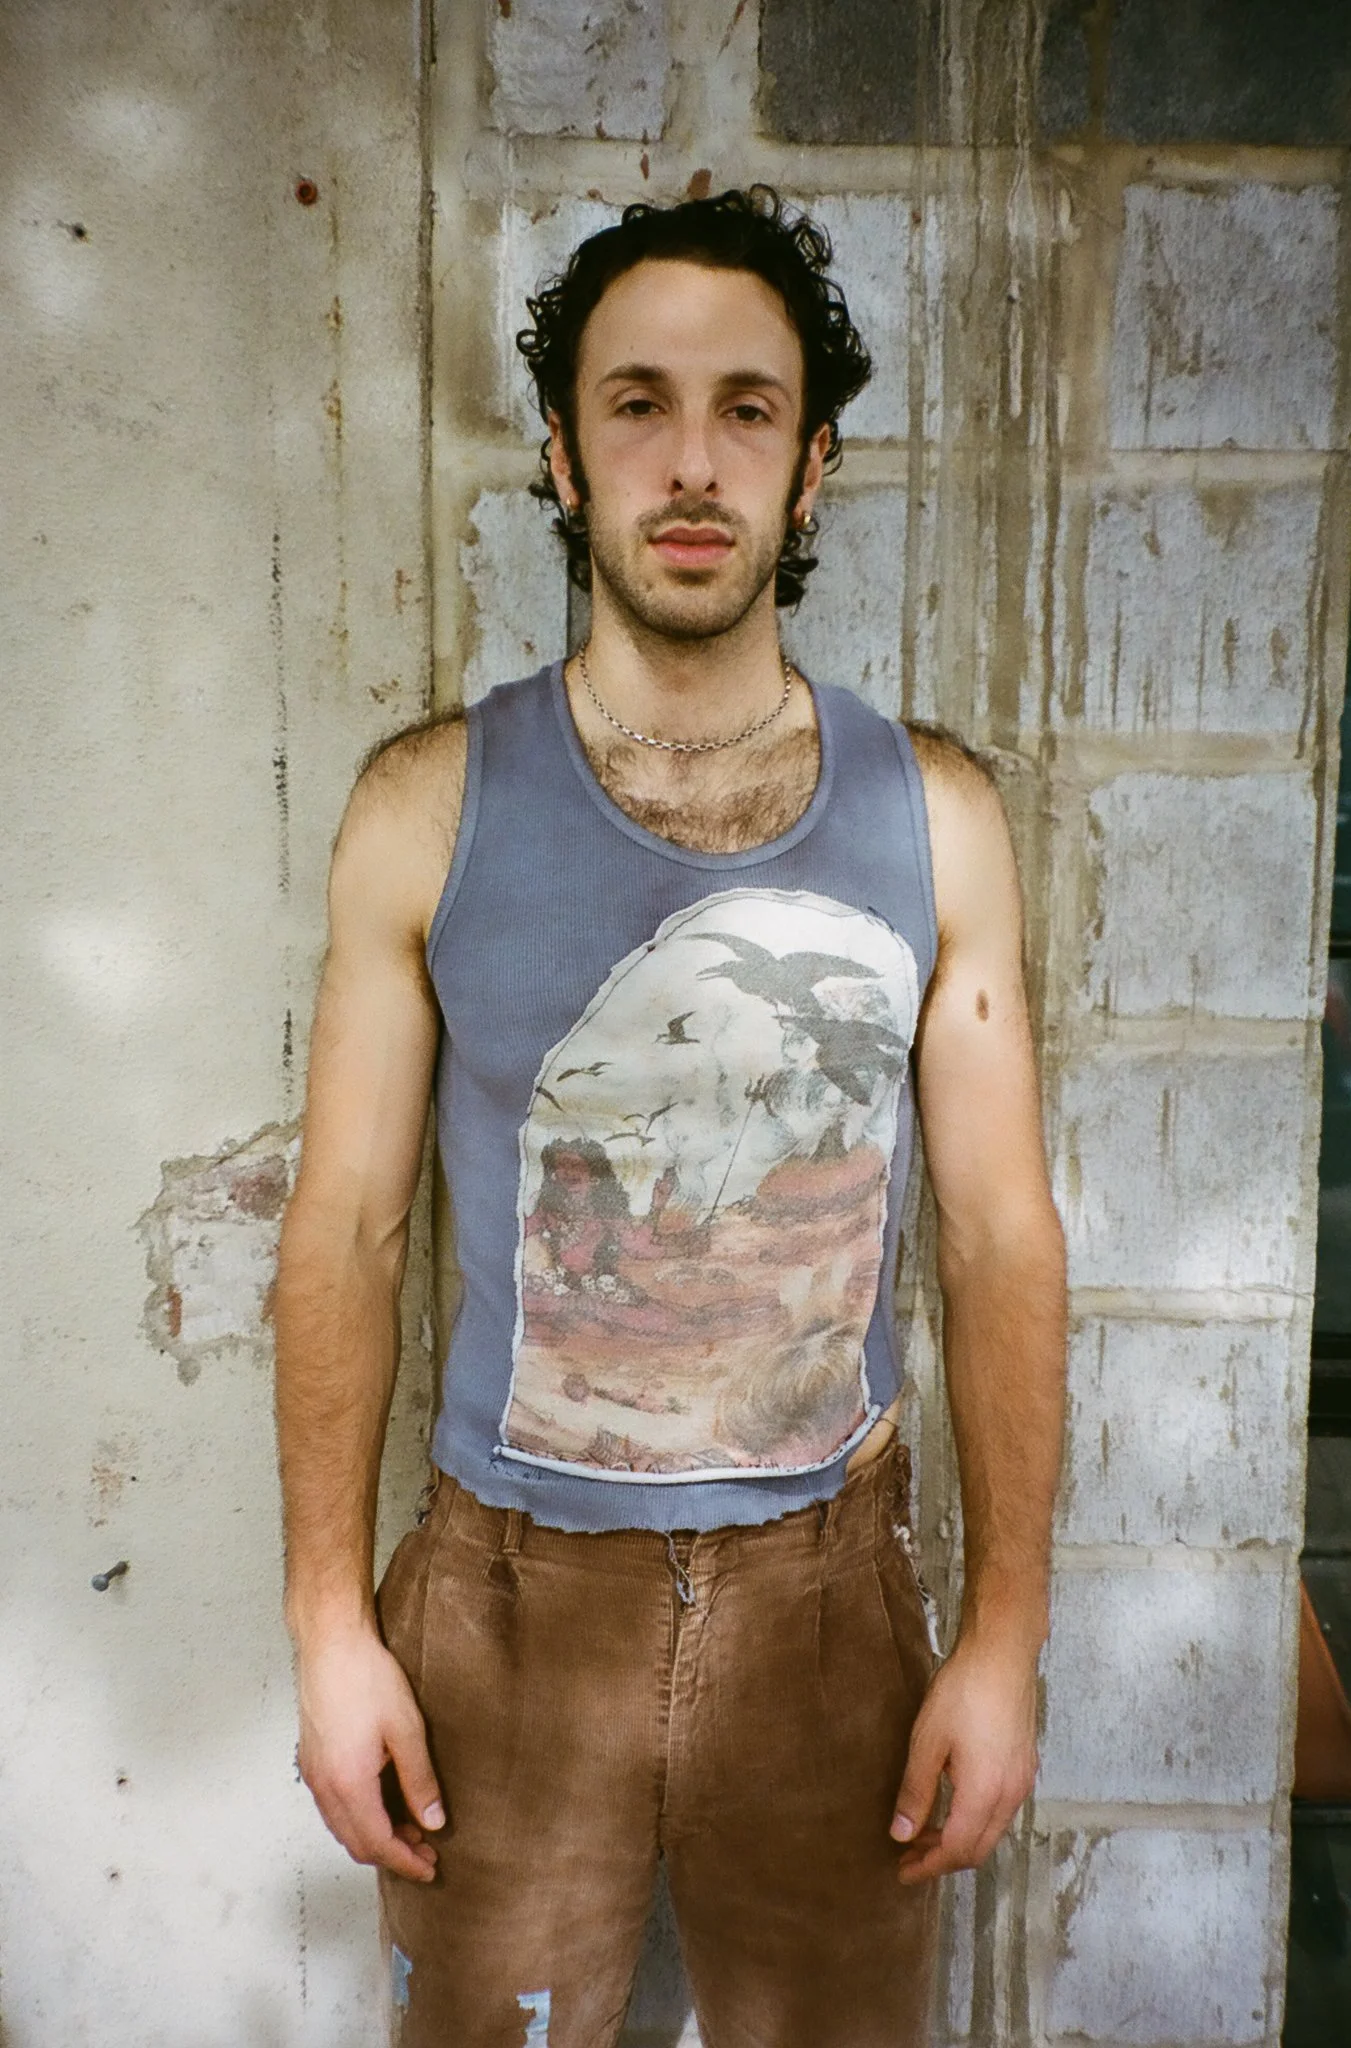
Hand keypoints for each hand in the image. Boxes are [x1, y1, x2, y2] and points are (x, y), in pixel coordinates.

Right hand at [295, 1623, 445, 1883]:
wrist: (331, 1643)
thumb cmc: (367, 1678)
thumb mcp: (406, 1729)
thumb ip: (420, 1780)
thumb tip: (433, 1821)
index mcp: (349, 1785)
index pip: (378, 1844)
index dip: (406, 1862)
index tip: (430, 1869)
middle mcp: (324, 1787)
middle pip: (357, 1843)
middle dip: (392, 1854)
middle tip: (426, 1852)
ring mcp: (313, 1774)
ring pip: (342, 1827)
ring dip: (374, 1836)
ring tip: (410, 1828)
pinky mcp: (312, 1759)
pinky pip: (333, 1807)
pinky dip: (358, 1817)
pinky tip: (382, 1803)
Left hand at [889, 1635, 1038, 1884]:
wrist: (1003, 1654)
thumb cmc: (963, 1692)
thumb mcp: (928, 1742)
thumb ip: (916, 1792)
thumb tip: (901, 1834)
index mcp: (985, 1795)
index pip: (956, 1851)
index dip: (928, 1867)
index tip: (902, 1872)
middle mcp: (1011, 1795)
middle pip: (978, 1848)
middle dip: (943, 1858)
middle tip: (909, 1855)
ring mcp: (1023, 1781)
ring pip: (992, 1830)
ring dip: (959, 1838)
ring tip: (926, 1831)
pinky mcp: (1025, 1765)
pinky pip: (1001, 1810)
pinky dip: (976, 1820)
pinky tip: (953, 1804)